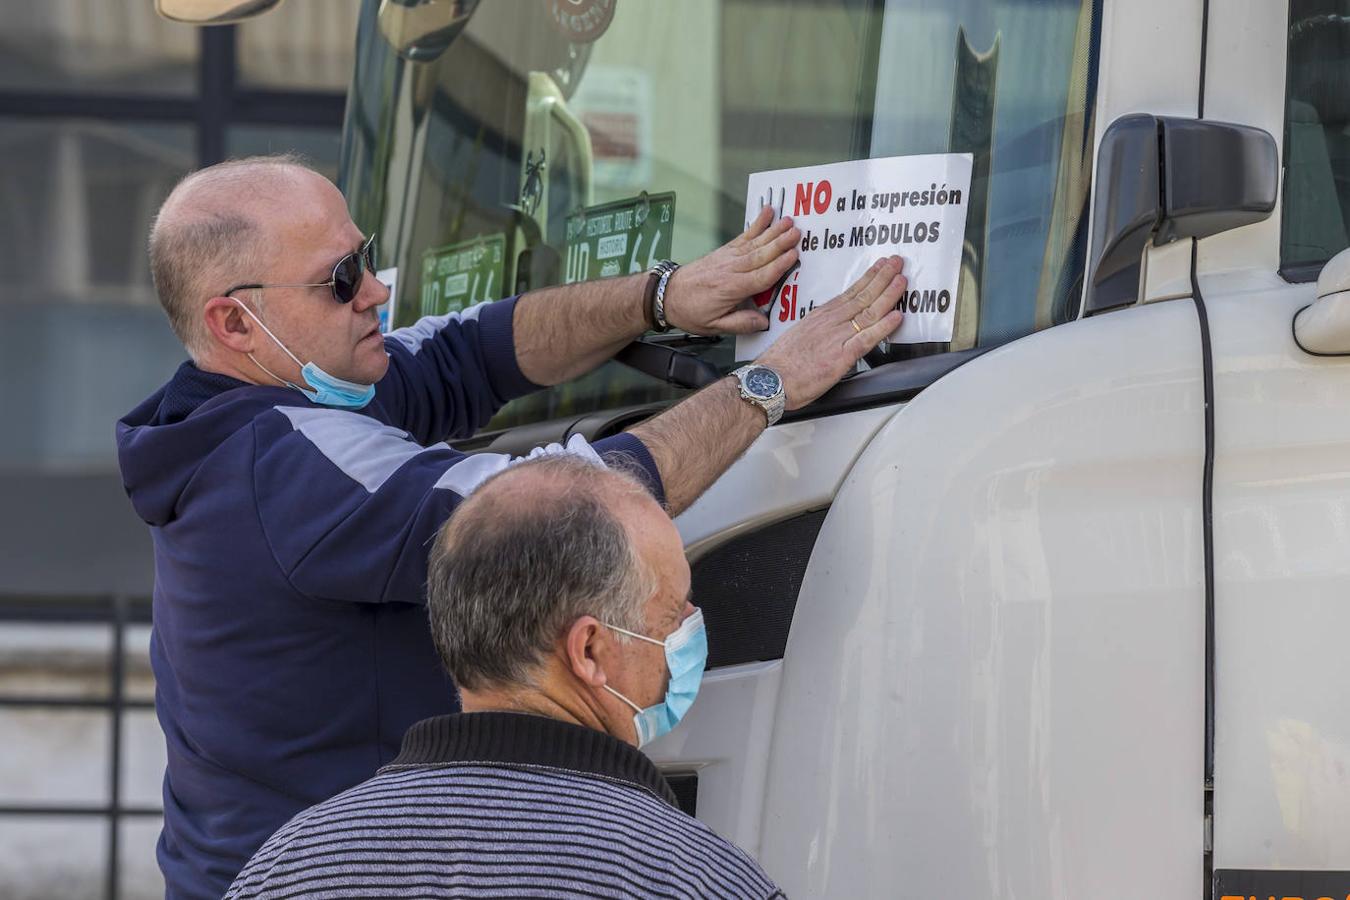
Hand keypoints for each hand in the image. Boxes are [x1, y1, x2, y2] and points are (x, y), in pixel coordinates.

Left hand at [661, 206, 800, 335]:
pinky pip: (743, 236)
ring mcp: (727, 258)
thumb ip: (740, 324)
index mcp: (731, 289)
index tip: (794, 256)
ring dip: (773, 231)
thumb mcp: (714, 326)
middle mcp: (730, 270)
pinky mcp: (724, 251)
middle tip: (797, 233)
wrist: (666, 295)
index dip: (779, 266)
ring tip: (788, 221)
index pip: (761, 277)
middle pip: (761, 255)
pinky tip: (766, 214)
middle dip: (780, 243)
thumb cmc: (690, 311)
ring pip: (755, 243)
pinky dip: (756, 225)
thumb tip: (763, 322)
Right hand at [756, 256, 905, 409]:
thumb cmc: (781, 364)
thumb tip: (833, 331)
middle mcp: (830, 322)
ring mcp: (836, 338)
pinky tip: (896, 317)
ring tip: (901, 281)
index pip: (850, 293)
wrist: (769, 380)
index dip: (868, 278)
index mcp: (820, 317)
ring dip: (887, 295)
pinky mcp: (840, 357)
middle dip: (883, 278)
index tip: (881, 267)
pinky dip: (883, 327)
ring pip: (867, 312)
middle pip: (862, 296)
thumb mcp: (800, 336)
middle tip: (897, 263)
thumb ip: (820, 331)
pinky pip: (866, 339)